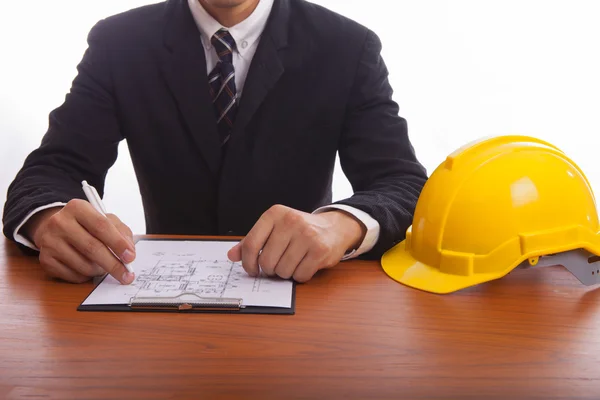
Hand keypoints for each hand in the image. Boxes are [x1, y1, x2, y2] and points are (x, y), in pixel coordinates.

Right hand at [23, 199, 135, 283]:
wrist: (56, 229)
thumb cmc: (88, 225)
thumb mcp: (106, 220)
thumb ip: (122, 233)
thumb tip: (129, 252)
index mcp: (78, 207)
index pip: (101, 226)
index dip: (118, 243)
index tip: (130, 257)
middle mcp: (60, 222)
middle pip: (92, 248)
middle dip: (113, 264)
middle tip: (127, 275)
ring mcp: (49, 242)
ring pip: (83, 265)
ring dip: (100, 270)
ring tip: (104, 267)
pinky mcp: (45, 260)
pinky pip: (73, 275)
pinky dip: (87, 276)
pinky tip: (88, 268)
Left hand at [227, 205, 364, 281]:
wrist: (333, 228)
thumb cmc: (299, 231)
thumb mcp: (274, 229)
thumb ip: (252, 241)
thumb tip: (232, 256)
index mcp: (275, 214)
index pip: (250, 244)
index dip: (248, 263)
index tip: (252, 270)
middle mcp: (291, 221)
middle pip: (266, 261)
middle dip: (270, 270)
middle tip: (277, 266)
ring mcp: (307, 235)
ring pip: (282, 270)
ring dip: (285, 273)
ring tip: (292, 263)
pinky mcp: (320, 250)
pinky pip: (300, 275)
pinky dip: (300, 276)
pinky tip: (304, 265)